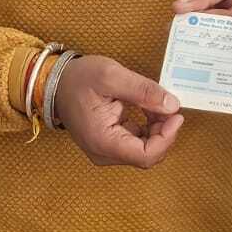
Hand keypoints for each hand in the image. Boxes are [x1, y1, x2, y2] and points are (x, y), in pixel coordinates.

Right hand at [54, 55, 184, 168]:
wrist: (55, 83)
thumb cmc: (78, 79)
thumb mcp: (112, 76)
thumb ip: (143, 90)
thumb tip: (172, 105)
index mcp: (103, 141)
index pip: (146, 156)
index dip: (167, 138)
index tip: (175, 116)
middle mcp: (104, 152)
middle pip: (148, 154)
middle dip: (164, 132)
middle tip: (168, 106)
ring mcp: (106, 150)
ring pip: (145, 149)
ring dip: (158, 128)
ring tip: (156, 102)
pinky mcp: (110, 142)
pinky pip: (137, 142)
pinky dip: (149, 126)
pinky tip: (147, 107)